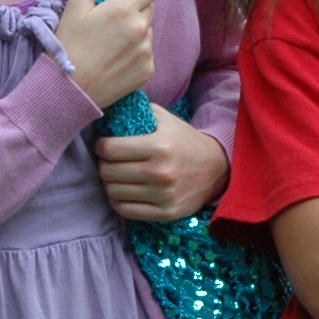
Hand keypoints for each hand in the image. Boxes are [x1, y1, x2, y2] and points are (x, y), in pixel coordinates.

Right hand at [53, 0, 159, 106]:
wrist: (69, 89)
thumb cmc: (68, 44)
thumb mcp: (75, 6)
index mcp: (126, 9)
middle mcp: (143, 29)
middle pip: (149, 9)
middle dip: (134, 10)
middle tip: (108, 22)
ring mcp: (148, 51)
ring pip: (148, 32)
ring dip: (135, 32)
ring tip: (108, 43)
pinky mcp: (149, 70)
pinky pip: (148, 53)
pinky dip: (135, 53)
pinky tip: (114, 60)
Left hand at [95, 101, 228, 220]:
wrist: (217, 168)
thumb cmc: (184, 141)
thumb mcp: (165, 119)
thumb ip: (137, 112)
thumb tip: (107, 106)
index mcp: (159, 146)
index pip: (109, 149)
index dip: (101, 146)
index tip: (105, 145)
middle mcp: (161, 172)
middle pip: (108, 172)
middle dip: (105, 164)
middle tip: (112, 162)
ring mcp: (164, 195)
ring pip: (113, 192)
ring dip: (111, 184)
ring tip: (120, 176)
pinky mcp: (167, 212)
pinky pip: (126, 210)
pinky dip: (119, 201)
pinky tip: (126, 191)